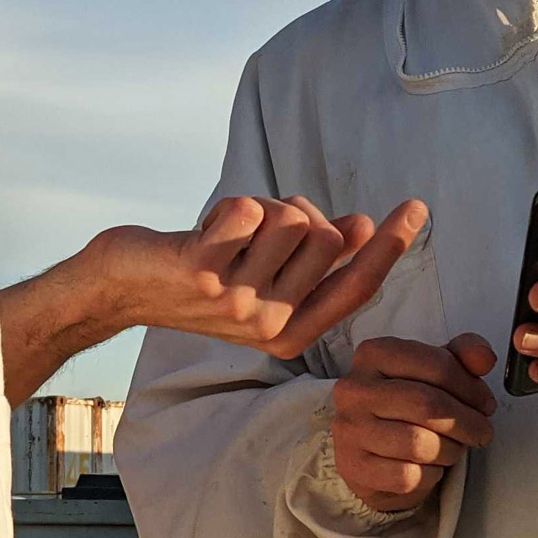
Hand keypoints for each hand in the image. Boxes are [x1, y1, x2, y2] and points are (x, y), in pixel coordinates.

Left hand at [85, 196, 427, 360]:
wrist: (121, 288)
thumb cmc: (199, 275)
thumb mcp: (262, 279)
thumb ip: (311, 261)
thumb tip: (359, 229)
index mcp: (292, 333)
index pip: (357, 286)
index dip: (390, 246)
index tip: (415, 207)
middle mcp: (269, 323)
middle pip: (324, 237)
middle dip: (296, 212)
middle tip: (255, 228)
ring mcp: (236, 300)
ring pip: (289, 218)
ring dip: (260, 207)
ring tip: (227, 232)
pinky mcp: (203, 272)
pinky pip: (248, 210)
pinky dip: (232, 204)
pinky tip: (206, 228)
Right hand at [330, 334, 498, 512]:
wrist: (370, 450)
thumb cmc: (406, 405)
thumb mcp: (433, 371)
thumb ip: (463, 355)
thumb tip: (484, 358)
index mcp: (373, 354)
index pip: (436, 365)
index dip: (471, 388)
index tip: (485, 404)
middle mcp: (354, 389)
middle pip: (429, 404)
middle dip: (467, 422)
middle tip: (481, 432)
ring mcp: (350, 429)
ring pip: (420, 444)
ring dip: (450, 450)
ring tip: (453, 448)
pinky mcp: (355, 467)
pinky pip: (408, 476)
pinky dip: (430, 475)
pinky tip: (429, 466)